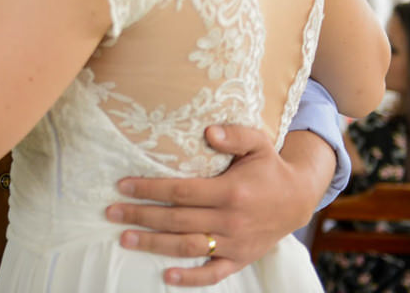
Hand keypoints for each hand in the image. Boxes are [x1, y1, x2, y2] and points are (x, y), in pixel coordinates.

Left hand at [106, 125, 313, 286]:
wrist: (298, 200)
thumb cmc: (269, 167)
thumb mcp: (258, 143)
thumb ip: (234, 134)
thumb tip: (207, 131)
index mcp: (231, 192)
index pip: (182, 192)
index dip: (150, 189)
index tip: (123, 185)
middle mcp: (231, 220)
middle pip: (178, 220)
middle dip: (142, 216)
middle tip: (111, 212)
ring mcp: (235, 244)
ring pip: (189, 247)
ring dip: (155, 245)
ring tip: (125, 240)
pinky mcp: (240, 259)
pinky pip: (214, 274)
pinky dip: (191, 279)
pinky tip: (166, 276)